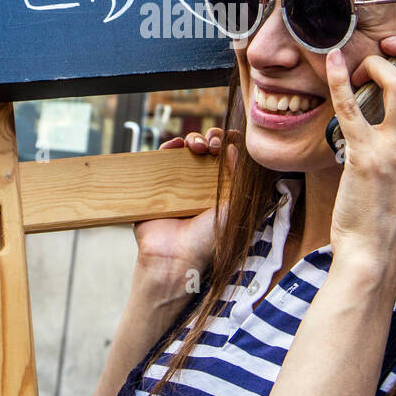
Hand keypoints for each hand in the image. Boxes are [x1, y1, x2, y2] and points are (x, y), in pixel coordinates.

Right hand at [132, 128, 239, 285]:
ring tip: (197, 145)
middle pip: (206, 149)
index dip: (228, 144)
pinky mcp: (157, 185)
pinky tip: (176, 145)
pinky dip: (168, 147)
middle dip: (212, 139)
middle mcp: (200, 184)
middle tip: (213, 145)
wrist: (176, 256)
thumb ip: (237, 178)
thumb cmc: (208, 239)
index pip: (226, 158)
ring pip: (185, 151)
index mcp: (220, 189)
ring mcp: (178, 183)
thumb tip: (234, 148)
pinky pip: (160, 160)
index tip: (229, 141)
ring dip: (193, 139)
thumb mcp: (232, 207)